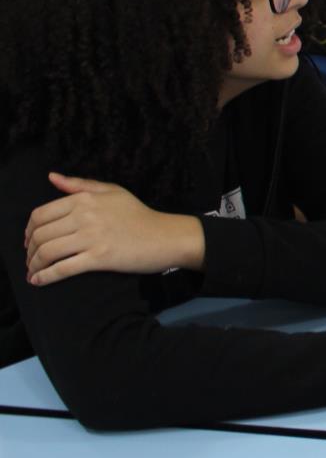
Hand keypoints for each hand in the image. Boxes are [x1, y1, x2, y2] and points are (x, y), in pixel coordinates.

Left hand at [23, 173, 203, 286]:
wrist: (165, 236)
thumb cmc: (139, 215)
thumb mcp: (112, 191)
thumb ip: (79, 184)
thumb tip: (52, 177)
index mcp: (85, 199)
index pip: (40, 214)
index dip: (28, 230)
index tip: (29, 241)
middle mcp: (85, 216)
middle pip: (40, 235)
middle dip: (29, 250)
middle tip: (31, 259)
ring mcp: (92, 237)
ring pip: (48, 252)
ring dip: (34, 264)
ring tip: (34, 271)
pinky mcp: (100, 257)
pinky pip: (64, 268)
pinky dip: (46, 276)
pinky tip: (38, 280)